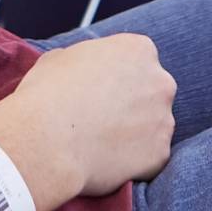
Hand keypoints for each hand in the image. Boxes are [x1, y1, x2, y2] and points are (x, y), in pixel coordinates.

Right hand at [0, 33, 176, 202]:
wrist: (47, 141)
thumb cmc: (47, 94)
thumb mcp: (60, 56)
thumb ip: (85, 60)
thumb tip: (84, 71)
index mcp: (139, 50)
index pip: (136, 59)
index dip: (116, 76)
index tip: (100, 88)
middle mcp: (160, 81)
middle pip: (152, 91)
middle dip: (133, 102)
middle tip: (102, 116)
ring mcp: (164, 119)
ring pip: (153, 125)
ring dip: (134, 132)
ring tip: (99, 141)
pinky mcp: (160, 154)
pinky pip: (149, 156)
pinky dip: (132, 160)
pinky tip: (105, 160)